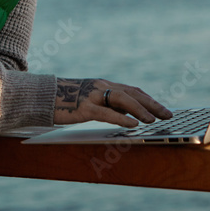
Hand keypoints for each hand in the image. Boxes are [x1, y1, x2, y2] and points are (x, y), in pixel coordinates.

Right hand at [53, 78, 172, 126]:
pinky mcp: (83, 108)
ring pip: (122, 99)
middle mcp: (102, 87)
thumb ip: (109, 105)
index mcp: (105, 85)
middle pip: (133, 93)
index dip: (150, 100)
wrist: (42, 96)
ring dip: (141, 110)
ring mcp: (93, 96)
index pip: (133, 91)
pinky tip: (133, 125)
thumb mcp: (91, 101)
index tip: (164, 110)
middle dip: (152, 105)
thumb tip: (130, 114)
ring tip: (153, 120)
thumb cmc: (67, 102)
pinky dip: (121, 118)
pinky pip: (106, 113)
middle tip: (168, 115)